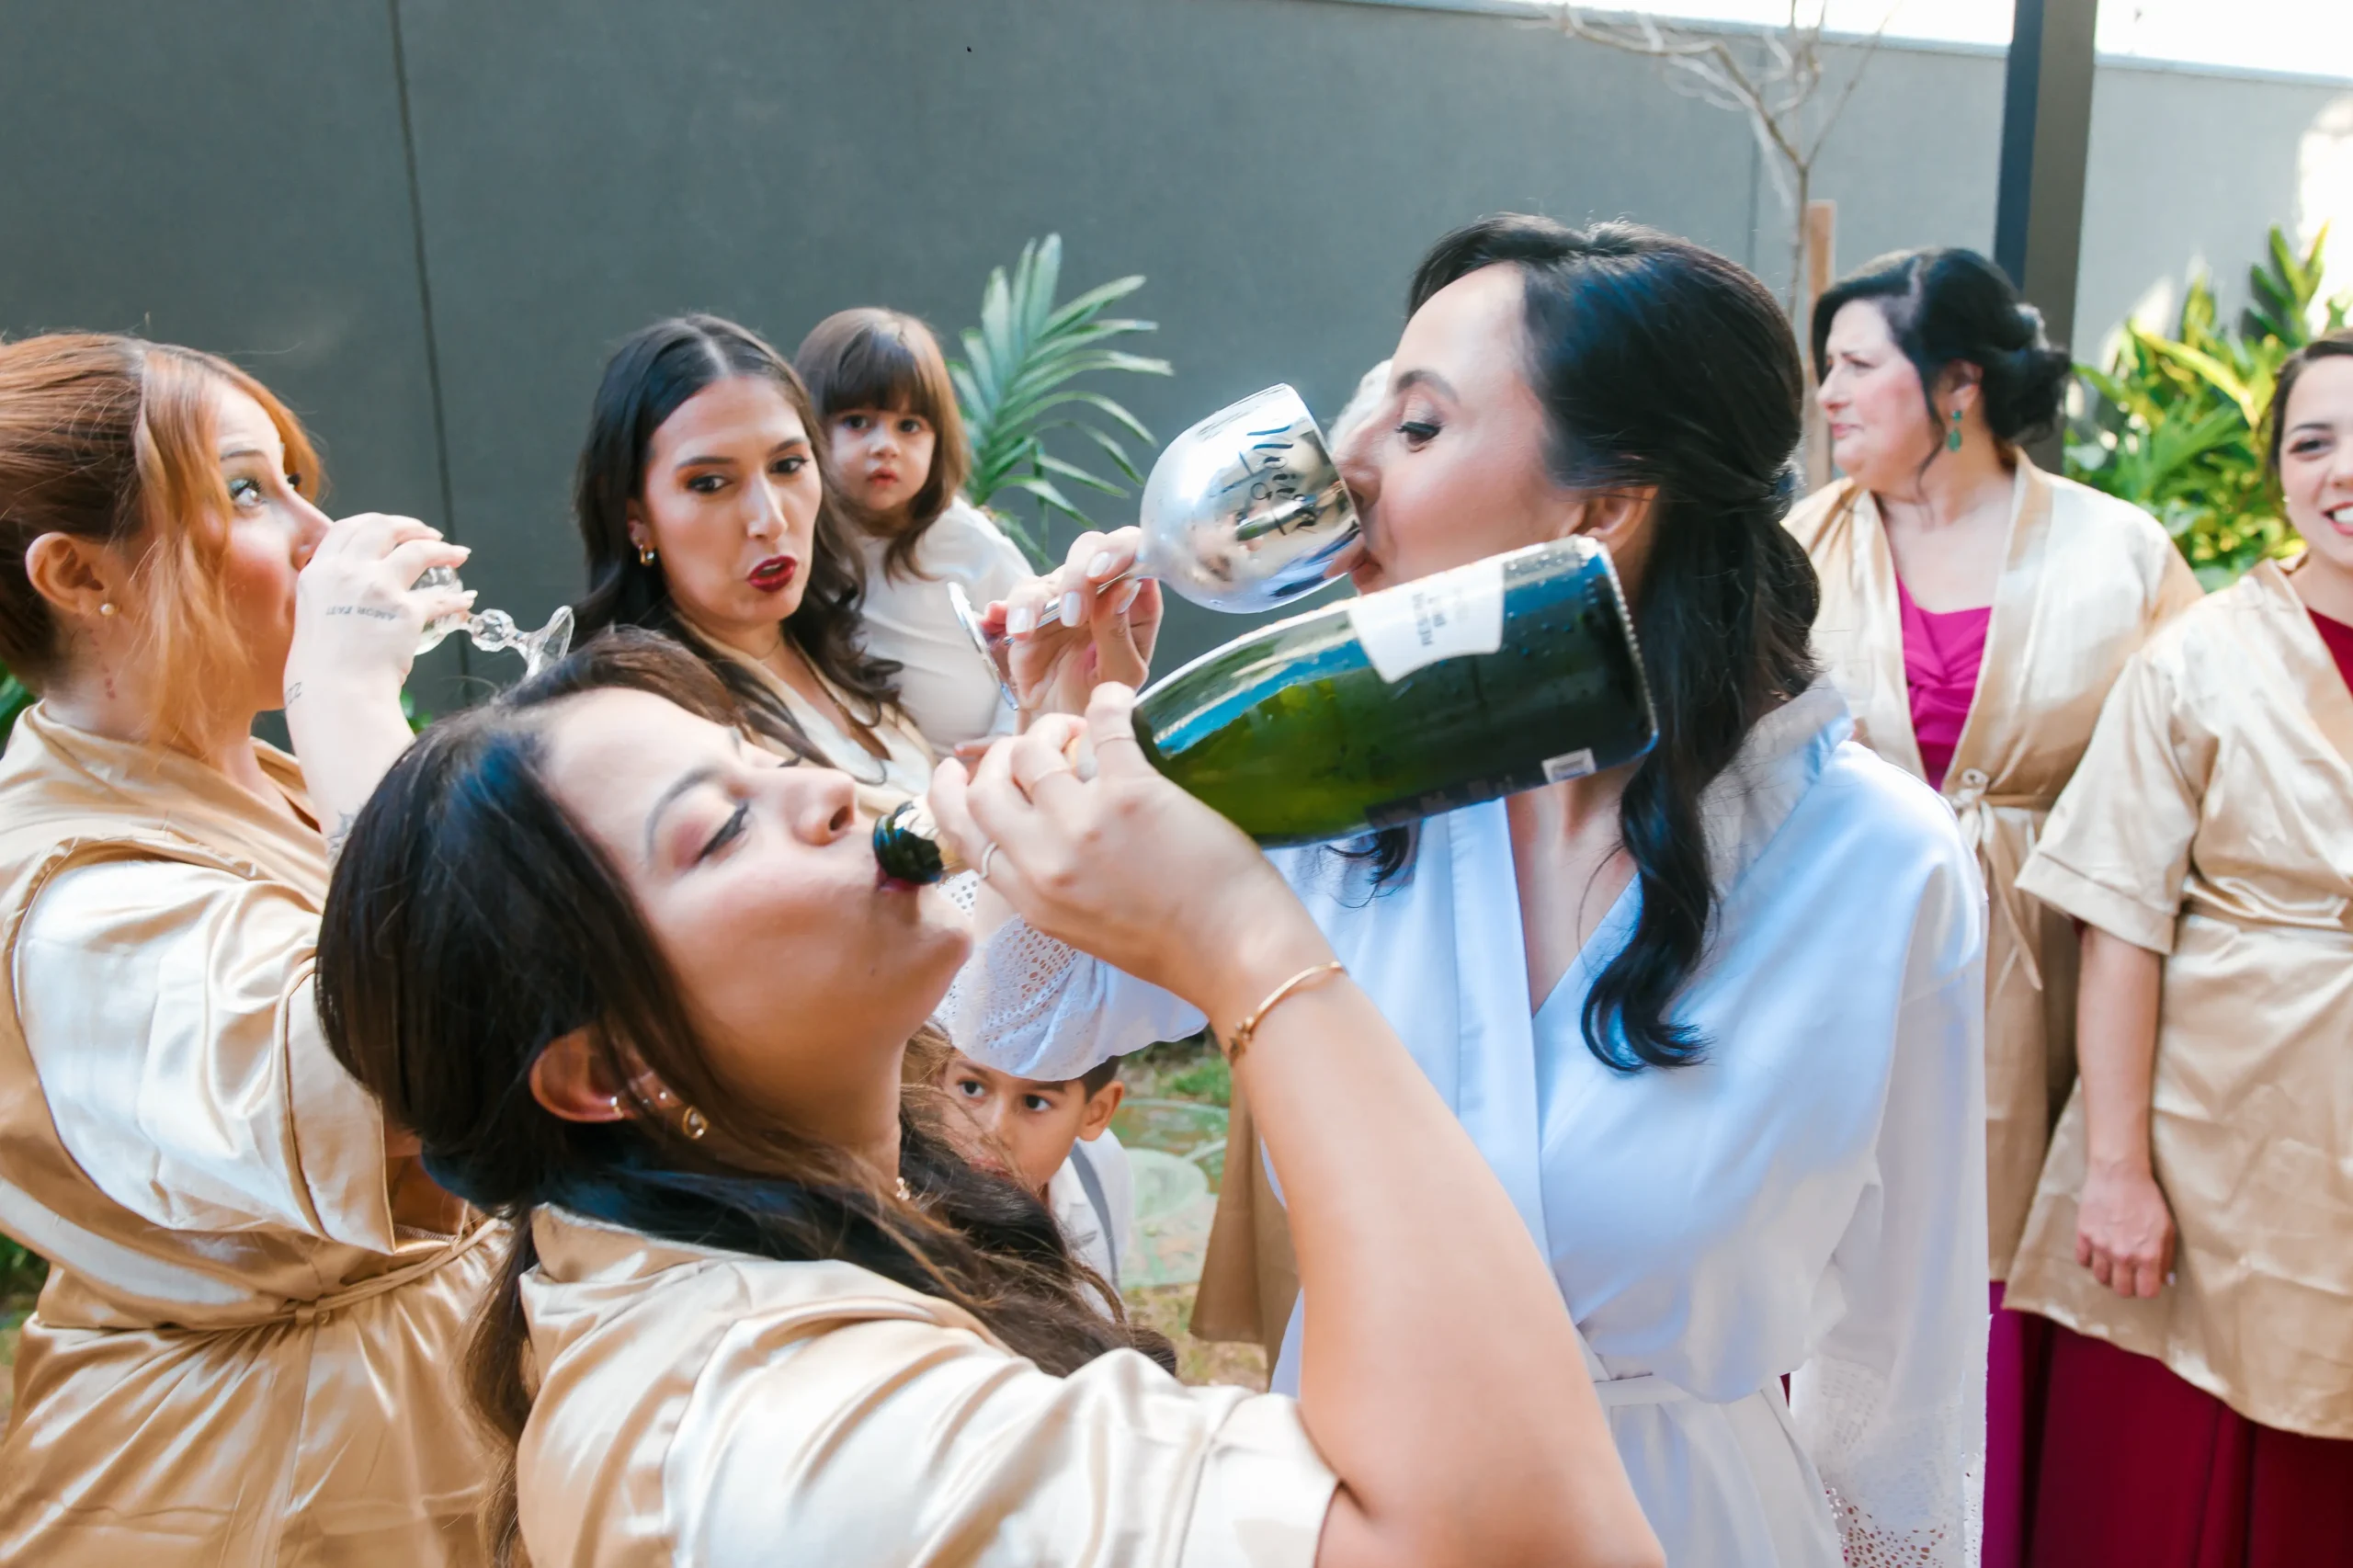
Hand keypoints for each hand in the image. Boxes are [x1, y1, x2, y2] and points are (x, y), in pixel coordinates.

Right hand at [285, 513, 471, 703]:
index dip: (375, 522)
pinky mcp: (406, 611)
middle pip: (383, 528)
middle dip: (411, 527)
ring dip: (443, 549)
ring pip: (417, 551)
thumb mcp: (314, 616)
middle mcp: (346, 572)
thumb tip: (352, 588)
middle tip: (431, 535)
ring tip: (459, 554)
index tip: (393, 527)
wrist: (335, 693)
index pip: (348, 528)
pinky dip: (457, 599)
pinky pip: (439, 599)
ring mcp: (377, 587)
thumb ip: (331, 594)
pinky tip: (466, 601)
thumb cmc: (321, 667)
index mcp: (318, 572)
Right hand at [926, 683, 1327, 1020]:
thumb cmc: (1174, 946)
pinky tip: (1117, 698)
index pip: (965, 836)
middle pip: (986, 788)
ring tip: (1078, 730)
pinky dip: (1107, 704)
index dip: (949, 796)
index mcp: (1031, 899)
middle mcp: (1044, 861)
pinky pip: (1102, 727)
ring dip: (1051, 729)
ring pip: (1032, 751)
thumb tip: (1041, 830)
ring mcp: (1083, 824)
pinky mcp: (1131, 793)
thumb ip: (1051, 883)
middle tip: (1026, 744)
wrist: (1235, 953)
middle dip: (998, 755)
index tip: (953, 771)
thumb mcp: (1084, 927)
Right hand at [985, 527, 1161, 721]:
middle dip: (1077, 575)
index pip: (1135, 552)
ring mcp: (1062, 596)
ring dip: (1036, 601)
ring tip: (1026, 633)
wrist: (1059, 720)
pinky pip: (1015, 599)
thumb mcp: (1120, 675)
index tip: (1104, 572)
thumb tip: (1126, 586)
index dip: (1121, 551)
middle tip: (1072, 615)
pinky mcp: (1030, 611)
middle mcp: (1099, 588)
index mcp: (1134, 597)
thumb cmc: (1099, 696)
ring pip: (1048, 576)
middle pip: (1089, 549)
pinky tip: (996, 620)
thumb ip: (1121, 633)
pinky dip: (1006, 608)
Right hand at [2076, 1160, 2175, 1297]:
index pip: (2146, 1292)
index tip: (2147, 1280)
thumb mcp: (2167, 1228)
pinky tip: (2098, 1251)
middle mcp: (2123, 1255)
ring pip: (2101, 1278)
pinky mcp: (2083, 1235)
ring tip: (2113, 1262)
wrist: (2119, 1174)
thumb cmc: (2147, 1199)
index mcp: (2147, 1255)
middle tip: (2129, 1273)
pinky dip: (2090, 1260)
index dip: (2148, 1288)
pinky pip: (2083, 1261)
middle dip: (2128, 1285)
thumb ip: (2166, 1257)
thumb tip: (2165, 1280)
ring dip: (2109, 1274)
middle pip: (2122, 1291)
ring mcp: (2101, 1247)